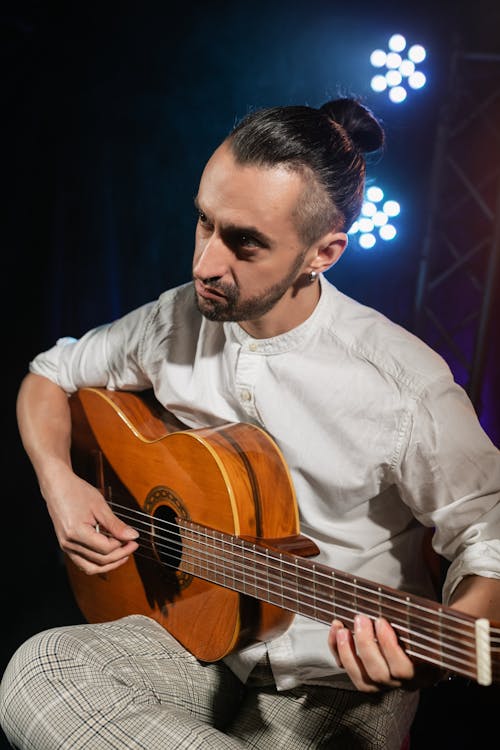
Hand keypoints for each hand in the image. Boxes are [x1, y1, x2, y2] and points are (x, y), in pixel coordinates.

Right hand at [43, 466, 138, 574]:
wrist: (57, 486)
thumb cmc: (76, 492)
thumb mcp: (100, 506)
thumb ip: (116, 525)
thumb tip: (132, 536)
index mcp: (76, 532)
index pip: (105, 549)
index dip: (122, 546)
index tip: (133, 539)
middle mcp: (68, 544)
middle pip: (99, 560)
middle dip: (119, 556)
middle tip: (133, 546)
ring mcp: (66, 547)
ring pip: (91, 567)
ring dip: (109, 564)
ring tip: (124, 554)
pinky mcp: (67, 546)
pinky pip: (83, 563)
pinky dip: (98, 562)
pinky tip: (110, 555)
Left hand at [328, 615, 445, 691]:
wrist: (419, 647)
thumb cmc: (423, 634)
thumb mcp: (426, 630)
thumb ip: (416, 623)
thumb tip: (401, 605)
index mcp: (421, 672)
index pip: (403, 669)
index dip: (389, 647)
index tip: (381, 622)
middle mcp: (400, 682)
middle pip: (379, 674)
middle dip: (366, 645)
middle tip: (361, 619)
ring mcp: (381, 683)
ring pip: (361, 679)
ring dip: (348, 652)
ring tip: (343, 629)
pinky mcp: (364, 677)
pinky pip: (347, 670)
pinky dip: (337, 651)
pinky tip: (337, 631)